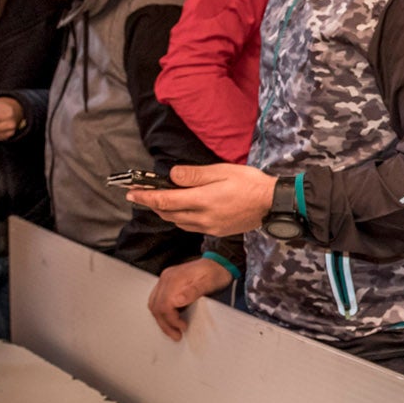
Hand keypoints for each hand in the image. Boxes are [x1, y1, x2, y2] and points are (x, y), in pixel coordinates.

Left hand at [130, 164, 276, 235]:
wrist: (271, 203)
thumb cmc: (251, 183)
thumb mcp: (223, 171)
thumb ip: (195, 174)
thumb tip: (172, 175)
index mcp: (203, 200)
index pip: (165, 199)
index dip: (146, 196)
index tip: (132, 192)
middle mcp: (203, 217)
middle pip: (168, 213)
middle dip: (152, 203)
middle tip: (142, 194)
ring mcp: (209, 227)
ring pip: (177, 222)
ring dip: (165, 212)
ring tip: (159, 201)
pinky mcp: (215, 231)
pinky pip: (189, 226)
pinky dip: (179, 218)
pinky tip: (181, 211)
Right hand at [146, 258, 232, 340]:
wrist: (219, 262)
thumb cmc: (216, 273)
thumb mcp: (210, 283)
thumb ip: (194, 291)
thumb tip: (177, 301)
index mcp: (176, 278)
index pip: (165, 304)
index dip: (172, 319)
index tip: (182, 327)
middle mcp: (167, 278)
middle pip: (156, 306)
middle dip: (165, 324)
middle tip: (176, 335)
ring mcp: (165, 280)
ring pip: (154, 304)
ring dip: (162, 320)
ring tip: (173, 331)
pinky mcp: (167, 283)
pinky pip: (157, 300)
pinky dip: (162, 312)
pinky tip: (171, 319)